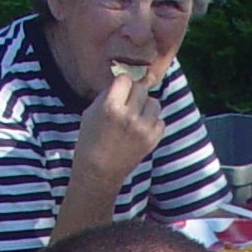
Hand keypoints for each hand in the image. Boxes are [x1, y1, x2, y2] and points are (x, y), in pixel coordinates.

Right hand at [72, 66, 165, 194]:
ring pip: (154, 103)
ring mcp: (143, 129)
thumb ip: (107, 95)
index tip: (119, 92)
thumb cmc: (90, 140)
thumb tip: (124, 83)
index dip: (122, 85)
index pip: (125, 79)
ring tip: (136, 116)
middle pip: (141, 89)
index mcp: (110, 107)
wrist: (98, 172)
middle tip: (128, 104)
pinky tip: (141, 129)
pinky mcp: (152, 140)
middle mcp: (129, 116)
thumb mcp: (91, 112)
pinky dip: (152, 123)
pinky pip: (160, 121)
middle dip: (134, 94)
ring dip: (146, 107)